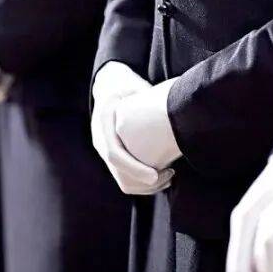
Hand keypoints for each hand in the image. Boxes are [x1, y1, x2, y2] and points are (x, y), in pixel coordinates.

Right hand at [91, 61, 173, 194]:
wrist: (110, 87)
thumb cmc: (127, 85)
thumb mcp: (134, 87)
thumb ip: (146, 98)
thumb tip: (171, 108)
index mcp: (104, 123)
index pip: (114, 154)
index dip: (134, 168)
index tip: (155, 175)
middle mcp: (101, 140)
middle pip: (119, 174)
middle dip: (144, 183)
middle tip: (170, 176)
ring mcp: (106, 150)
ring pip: (123, 181)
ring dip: (146, 186)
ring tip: (169, 177)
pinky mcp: (115, 157)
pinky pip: (126, 179)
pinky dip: (144, 183)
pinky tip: (163, 176)